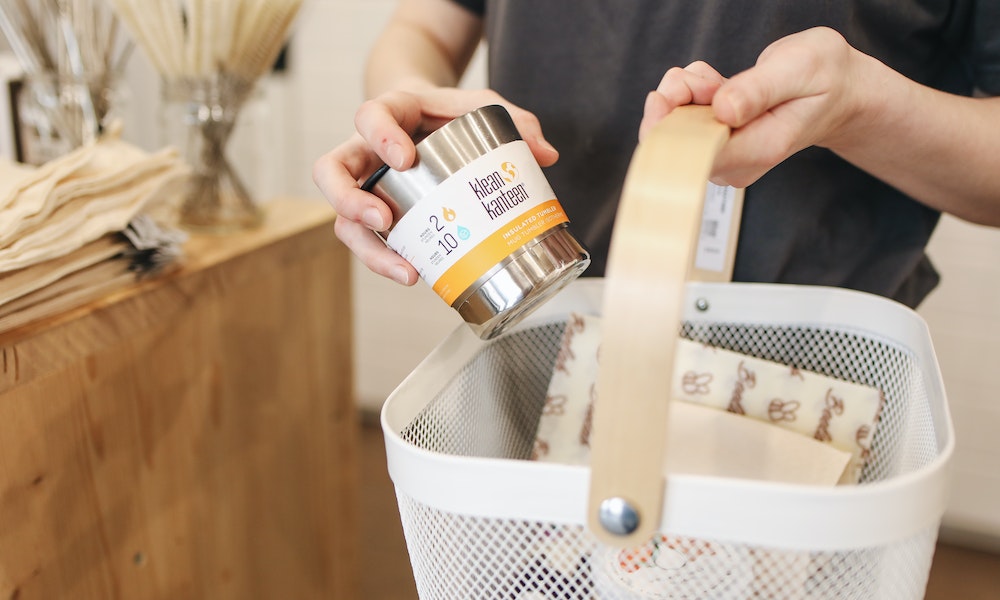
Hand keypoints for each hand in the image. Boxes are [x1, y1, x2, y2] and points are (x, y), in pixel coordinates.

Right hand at [313, 87, 558, 284]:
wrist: (428, 115)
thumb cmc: (449, 113)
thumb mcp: (481, 105)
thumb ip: (514, 121)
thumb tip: (546, 155)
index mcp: (390, 114)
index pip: (370, 116)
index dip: (380, 136)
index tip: (405, 158)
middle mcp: (365, 151)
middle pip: (331, 172)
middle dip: (350, 199)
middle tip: (382, 218)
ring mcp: (366, 186)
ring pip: (343, 218)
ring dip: (367, 248)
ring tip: (403, 268)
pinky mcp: (376, 214)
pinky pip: (366, 240)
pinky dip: (387, 260)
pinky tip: (415, 274)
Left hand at [640, 27, 870, 187]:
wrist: (838, 91)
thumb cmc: (825, 78)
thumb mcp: (800, 68)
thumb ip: (759, 89)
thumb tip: (723, 110)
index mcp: (760, 149)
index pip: (695, 155)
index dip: (668, 126)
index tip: (667, 94)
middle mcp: (738, 162)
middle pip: (678, 144)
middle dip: (675, 102)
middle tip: (701, 78)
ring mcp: (726, 155)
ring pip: (677, 128)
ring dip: (683, 94)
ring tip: (715, 78)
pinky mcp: (716, 143)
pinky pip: (684, 120)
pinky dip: (689, 94)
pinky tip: (713, 84)